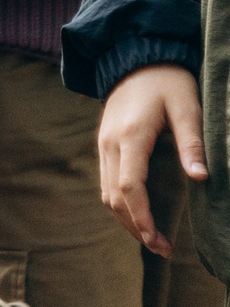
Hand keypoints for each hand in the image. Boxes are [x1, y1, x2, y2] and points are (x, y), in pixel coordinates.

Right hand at [101, 62, 206, 253]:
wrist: (136, 57)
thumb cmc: (167, 81)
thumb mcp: (187, 107)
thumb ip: (192, 143)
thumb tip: (201, 179)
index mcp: (130, 136)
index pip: (131, 187)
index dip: (142, 218)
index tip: (158, 241)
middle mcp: (110, 143)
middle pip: (114, 196)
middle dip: (135, 227)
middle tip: (162, 249)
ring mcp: (104, 144)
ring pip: (107, 192)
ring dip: (126, 219)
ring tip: (152, 239)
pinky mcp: (106, 144)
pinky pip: (108, 182)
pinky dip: (121, 204)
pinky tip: (139, 214)